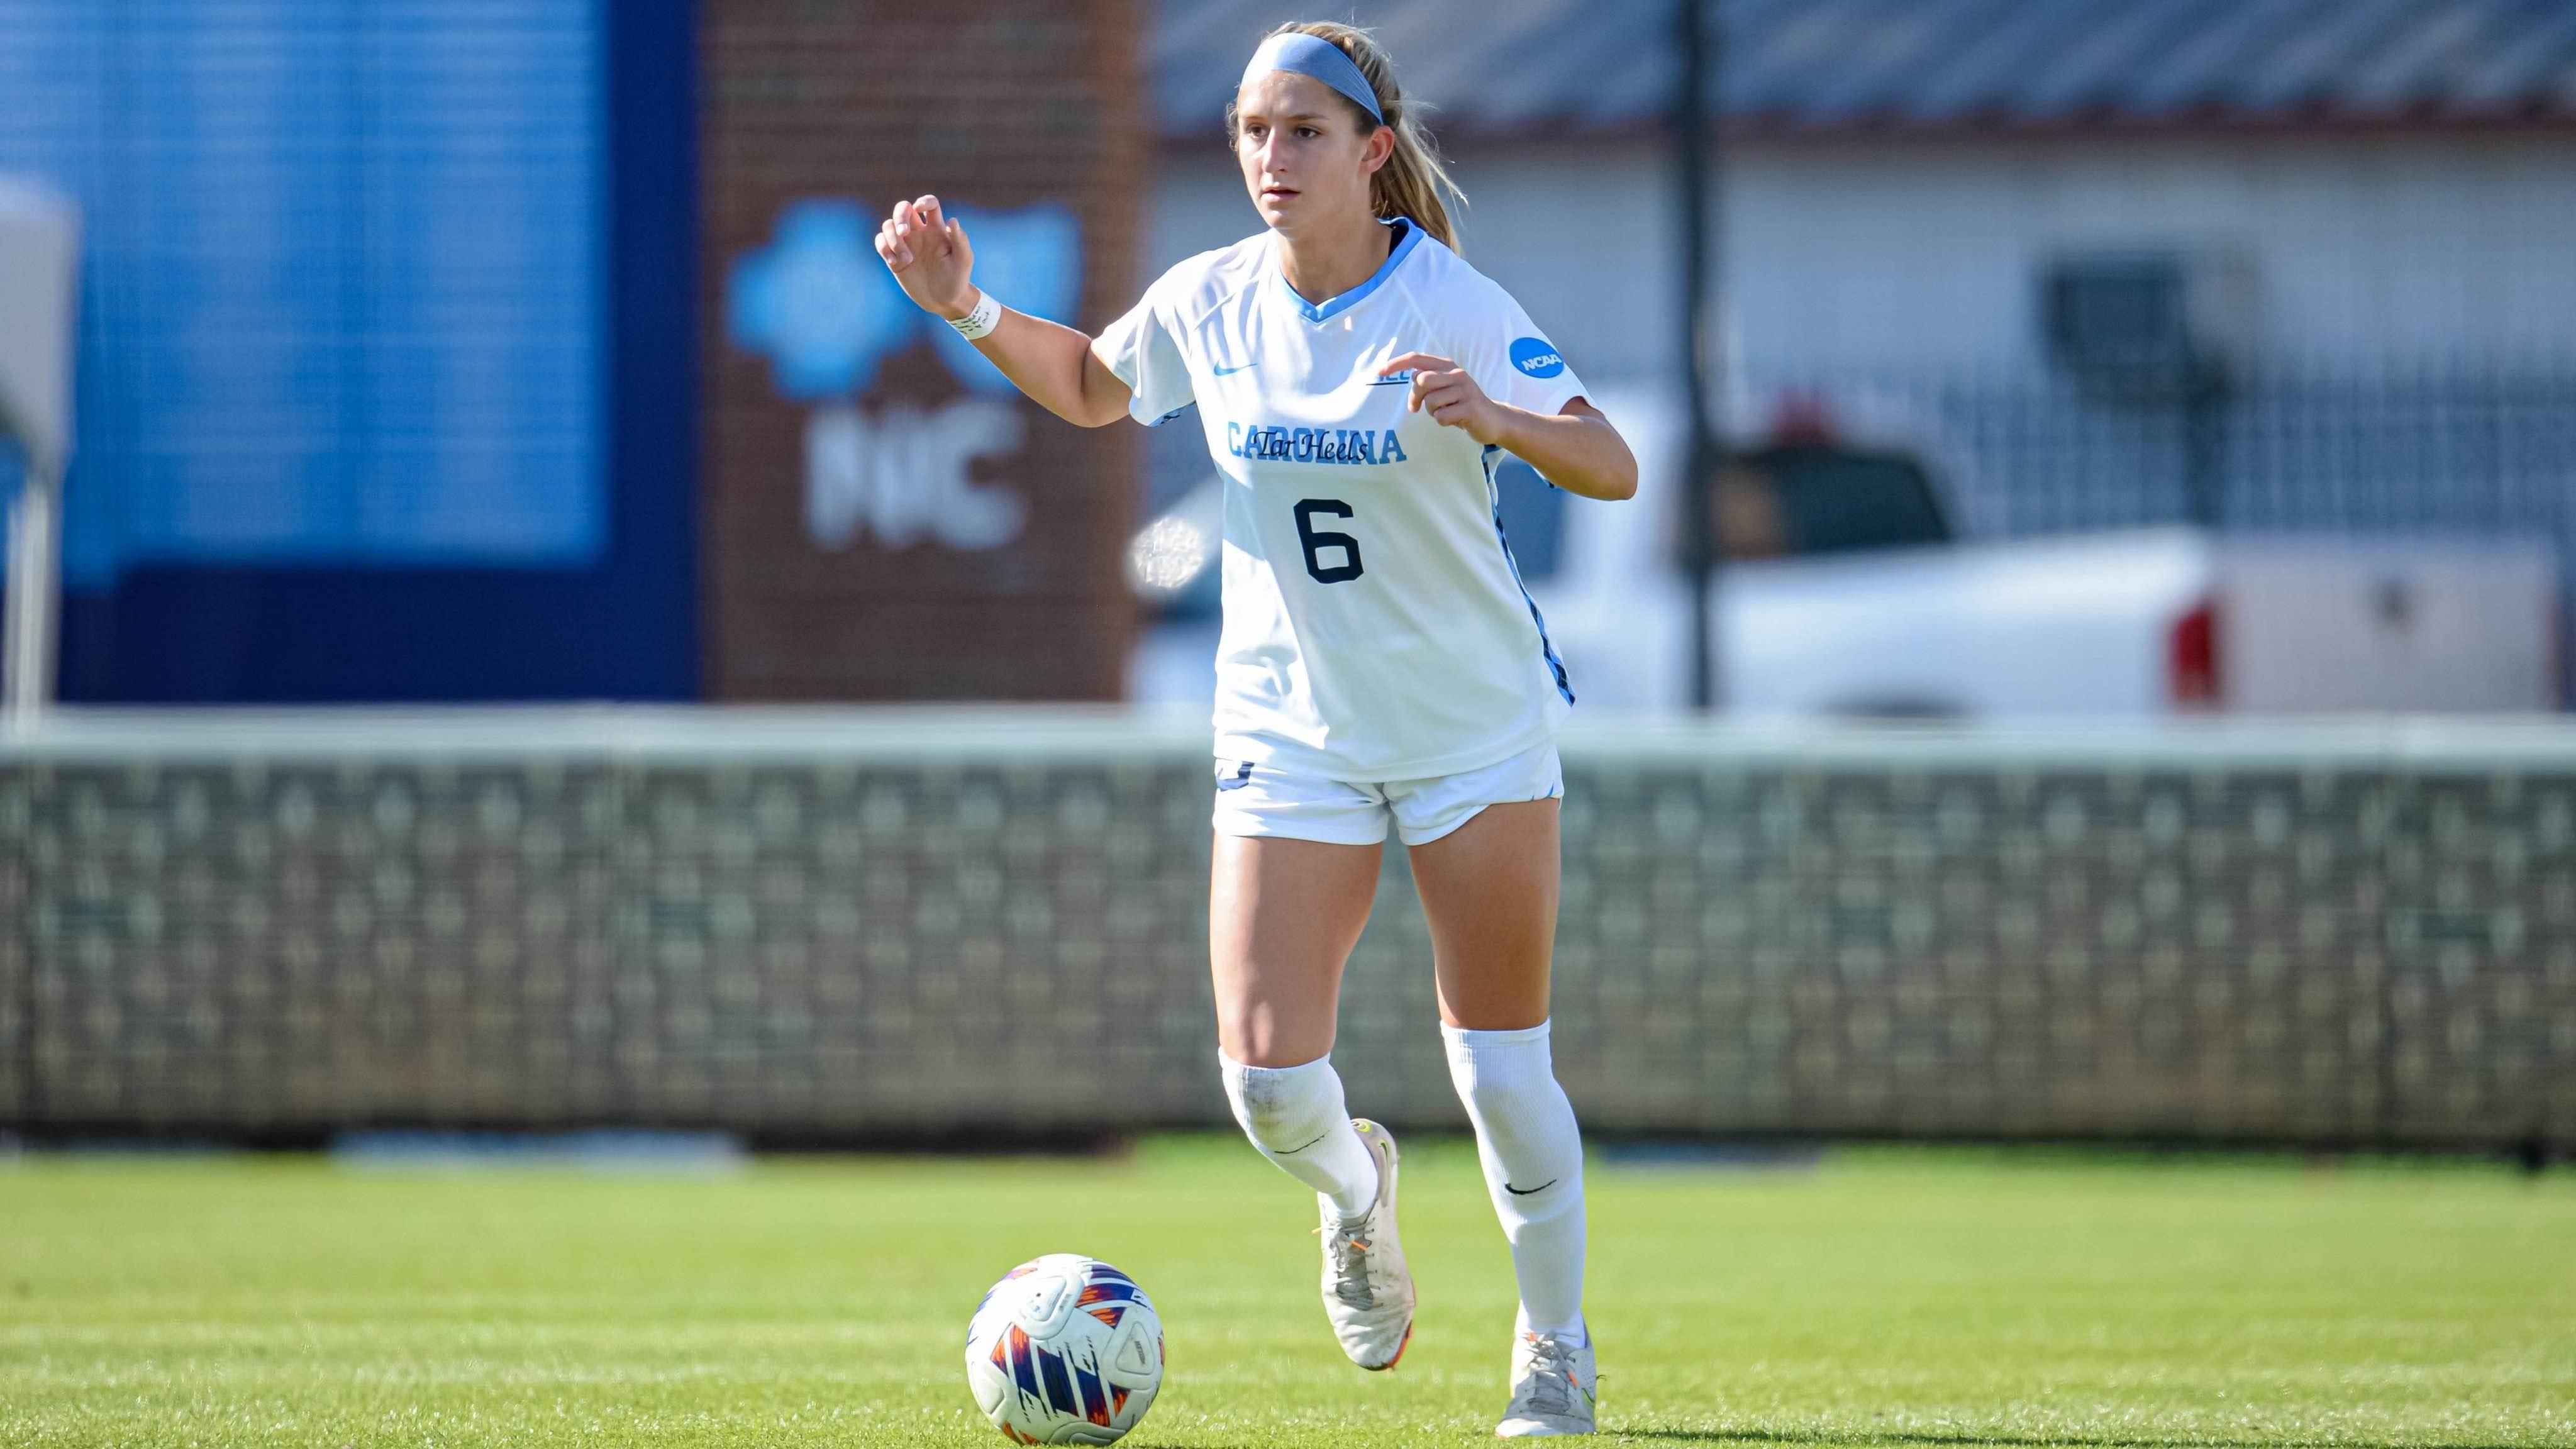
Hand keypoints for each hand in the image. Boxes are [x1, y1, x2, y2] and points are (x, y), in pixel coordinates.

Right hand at [874, 194, 976, 319]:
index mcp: (937, 228)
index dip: (923, 201)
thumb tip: (952, 220)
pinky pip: (880, 242)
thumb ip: (960, 240)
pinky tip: (895, 263)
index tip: (920, 209)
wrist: (945, 300)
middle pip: (903, 208)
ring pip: (888, 225)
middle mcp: (920, 232)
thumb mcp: (964, 260)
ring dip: (892, 238)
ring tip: (907, 259)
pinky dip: (883, 248)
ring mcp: (905, 244)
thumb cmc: (958, 279)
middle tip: (904, 232)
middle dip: (900, 216)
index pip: (929, 204)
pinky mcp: (894, 257)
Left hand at [1379, 352, 1507, 445]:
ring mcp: (1465, 390)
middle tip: (1416, 408)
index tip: (1379, 372)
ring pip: (1431, 401)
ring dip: (1432, 412)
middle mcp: (1457, 374)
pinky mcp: (1470, 407)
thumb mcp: (1445, 389)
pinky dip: (1443, 422)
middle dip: (1415, 397)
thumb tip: (1413, 377)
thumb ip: (1429, 381)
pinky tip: (1454, 420)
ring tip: (1444, 413)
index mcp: (1448, 366)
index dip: (1397, 364)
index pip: (1417, 359)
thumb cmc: (1462, 404)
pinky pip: (1442, 417)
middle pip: (1422, 380)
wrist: (1493, 419)